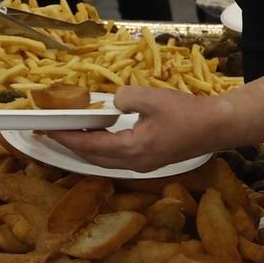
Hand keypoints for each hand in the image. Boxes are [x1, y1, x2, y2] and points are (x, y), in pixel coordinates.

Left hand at [44, 85, 226, 173]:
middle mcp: (134, 163)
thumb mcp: (151, 98)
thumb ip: (125, 98)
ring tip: (71, 133)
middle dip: (71, 145)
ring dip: (86, 148)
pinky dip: (102, 148)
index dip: (66, 137)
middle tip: (53, 131)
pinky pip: (117, 158)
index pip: (89, 146)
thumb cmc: (186, 113)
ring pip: (105, 161)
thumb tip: (114, 104)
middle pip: (93, 158)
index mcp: (131, 149)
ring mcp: (143, 165)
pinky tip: (99, 136)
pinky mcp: (151, 161)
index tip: (47, 128)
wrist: (216, 127)